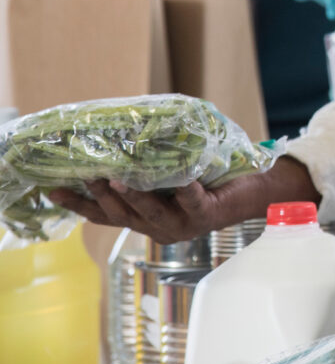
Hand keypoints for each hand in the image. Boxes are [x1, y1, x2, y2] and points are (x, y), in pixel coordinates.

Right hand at [48, 156, 318, 243]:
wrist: (253, 189)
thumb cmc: (208, 177)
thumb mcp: (169, 173)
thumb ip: (145, 166)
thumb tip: (115, 136)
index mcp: (145, 219)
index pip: (104, 216)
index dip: (78, 205)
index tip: (52, 192)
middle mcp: (159, 227)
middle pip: (121, 217)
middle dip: (102, 198)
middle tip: (87, 177)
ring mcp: (183, 224)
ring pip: (150, 214)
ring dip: (133, 197)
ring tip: (118, 180)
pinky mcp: (208, 214)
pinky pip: (193, 201)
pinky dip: (186, 191)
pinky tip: (181, 180)